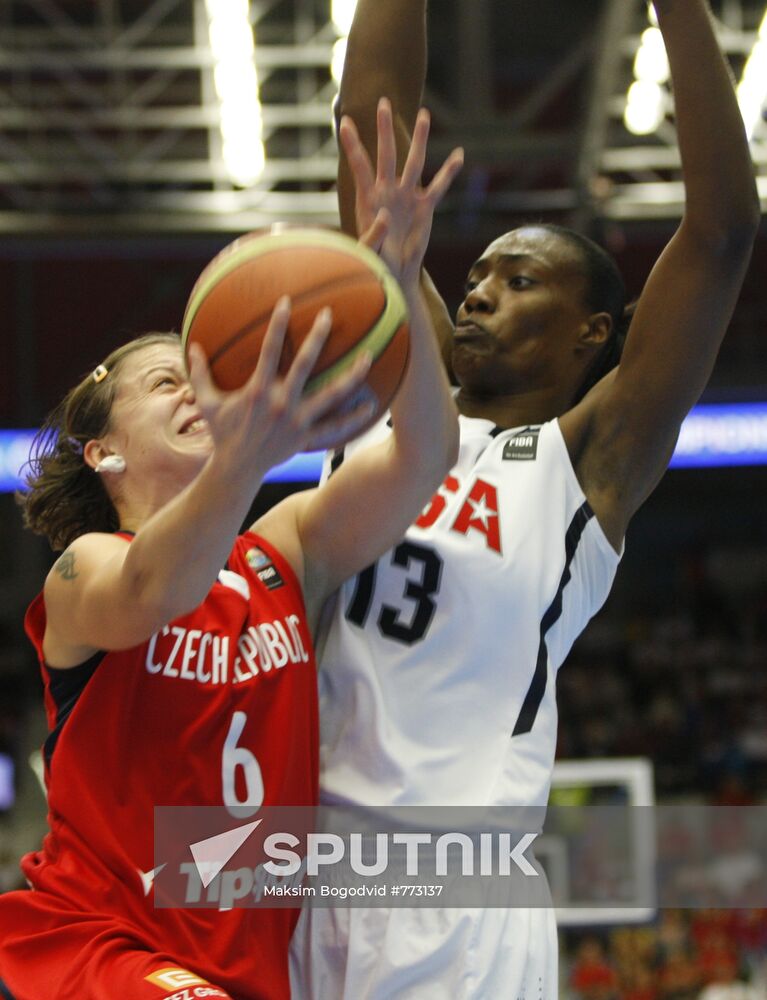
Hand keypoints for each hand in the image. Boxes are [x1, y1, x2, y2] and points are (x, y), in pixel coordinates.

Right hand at [187, 298, 374, 474]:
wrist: (236, 469)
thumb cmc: (222, 433)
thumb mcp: (207, 402)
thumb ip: (200, 373)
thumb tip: (190, 346)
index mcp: (259, 390)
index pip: (270, 350)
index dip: (278, 325)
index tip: (286, 301)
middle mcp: (281, 402)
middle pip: (306, 364)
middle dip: (317, 337)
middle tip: (328, 314)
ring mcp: (297, 420)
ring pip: (331, 394)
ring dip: (351, 375)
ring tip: (369, 356)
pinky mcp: (307, 437)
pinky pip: (334, 427)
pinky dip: (353, 418)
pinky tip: (370, 406)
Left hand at [341, 97, 463, 287]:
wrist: (393, 273)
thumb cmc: (375, 263)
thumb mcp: (370, 251)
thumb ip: (373, 235)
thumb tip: (383, 216)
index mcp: (369, 199)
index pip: (360, 166)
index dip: (353, 145)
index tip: (345, 122)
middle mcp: (388, 192)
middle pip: (387, 154)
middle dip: (385, 129)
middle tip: (383, 102)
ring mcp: (407, 197)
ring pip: (415, 162)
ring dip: (420, 139)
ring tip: (424, 114)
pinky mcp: (425, 207)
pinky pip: (439, 186)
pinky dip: (449, 171)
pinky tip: (460, 154)